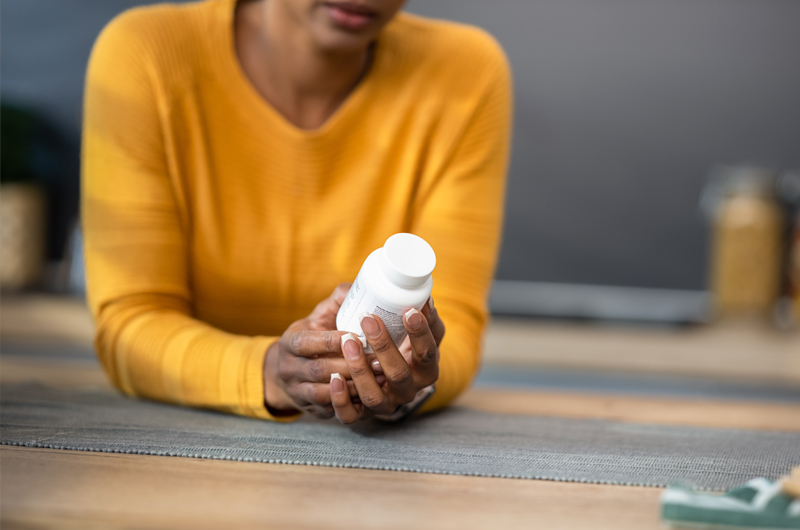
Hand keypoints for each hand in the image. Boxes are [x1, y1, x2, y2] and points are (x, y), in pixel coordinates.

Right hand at [263, 283, 385, 417]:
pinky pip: (331, 412)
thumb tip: (356, 287)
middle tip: (379, 358)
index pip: (306, 342)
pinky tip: (372, 394)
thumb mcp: (317, 318)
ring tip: (379, 376)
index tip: (357, 335)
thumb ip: (336, 302)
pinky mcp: (312, 411)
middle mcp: (290, 369)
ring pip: (325, 394)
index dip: (331, 340)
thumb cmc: (311, 339)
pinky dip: (351, 403)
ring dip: (353, 386)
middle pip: (320, 369)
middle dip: (350, 365)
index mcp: (290, 343)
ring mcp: (299, 392)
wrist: (287, 373)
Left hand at [330, 299, 444, 423]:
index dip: (420, 333)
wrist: (385, 375)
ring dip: (359, 369)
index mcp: (426, 370)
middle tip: (368, 320)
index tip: (409, 311)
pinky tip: (333, 378)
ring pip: (373, 396)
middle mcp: (408, 391)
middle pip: (399, 374)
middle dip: (383, 346)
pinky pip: (350, 415)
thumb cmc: (403, 344)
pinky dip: (340, 399)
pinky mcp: (362, 414)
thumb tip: (422, 295)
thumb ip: (422, 313)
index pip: (427, 353)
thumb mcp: (417, 330)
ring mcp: (385, 404)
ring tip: (348, 341)